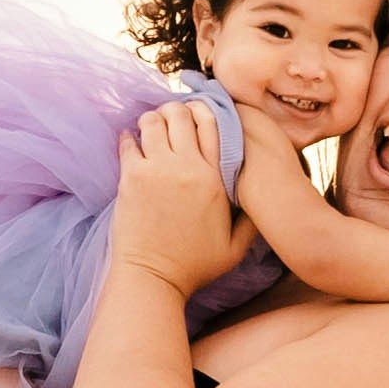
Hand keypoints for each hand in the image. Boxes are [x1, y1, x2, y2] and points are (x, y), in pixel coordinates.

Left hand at [111, 96, 249, 298]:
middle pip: (182, 115)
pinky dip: (129, 137)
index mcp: (215, 180)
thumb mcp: (236, 248)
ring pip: (154, 121)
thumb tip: (259, 198)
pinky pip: (129, 142)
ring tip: (152, 125)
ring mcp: (156, 171)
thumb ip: (251, 219)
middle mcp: (187, 168)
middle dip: (177, 109)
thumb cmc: (194, 267)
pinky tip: (131, 141)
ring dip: (153, 118)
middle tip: (173, 117)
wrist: (153, 279)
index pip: (213, 124)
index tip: (198, 113)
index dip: (205, 111)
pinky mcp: (130, 178)